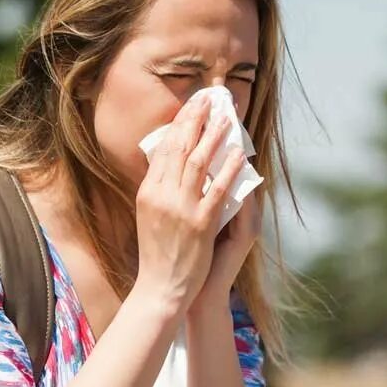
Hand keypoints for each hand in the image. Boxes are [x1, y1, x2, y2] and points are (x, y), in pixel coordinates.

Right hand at [132, 92, 250, 315]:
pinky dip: (229, 169)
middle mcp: (161, 195)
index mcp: (148, 192)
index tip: (193, 104)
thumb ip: (159, 189)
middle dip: (195, 120)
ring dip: (214, 137)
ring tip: (226, 118)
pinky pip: (217, 189)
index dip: (180, 123)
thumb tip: (169, 162)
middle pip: (180, 148)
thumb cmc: (157, 254)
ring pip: (198, 163)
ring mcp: (180, 209)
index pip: (164, 148)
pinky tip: (239, 154)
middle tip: (209, 99)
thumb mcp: (149, 215)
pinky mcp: (200, 224)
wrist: (160, 287)